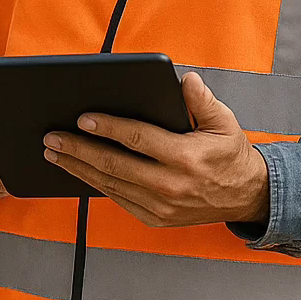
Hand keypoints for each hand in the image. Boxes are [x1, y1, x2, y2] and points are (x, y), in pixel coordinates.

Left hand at [41, 72, 268, 226]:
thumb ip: (202, 100)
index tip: (81, 119)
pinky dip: (95, 184)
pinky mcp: (155, 219)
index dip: (107, 128)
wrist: (248, 197)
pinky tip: (77, 170)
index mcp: (186, 158)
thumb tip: (185, 79)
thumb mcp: (224, 122)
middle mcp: (171, 186)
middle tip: (52, 138)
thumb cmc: (230, 155)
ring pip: (110, 184)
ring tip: (54, 153)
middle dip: (78, 150)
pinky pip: (118, 199)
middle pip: (114, 164)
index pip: (137, 139)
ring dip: (78, 168)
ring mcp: (161, 207)